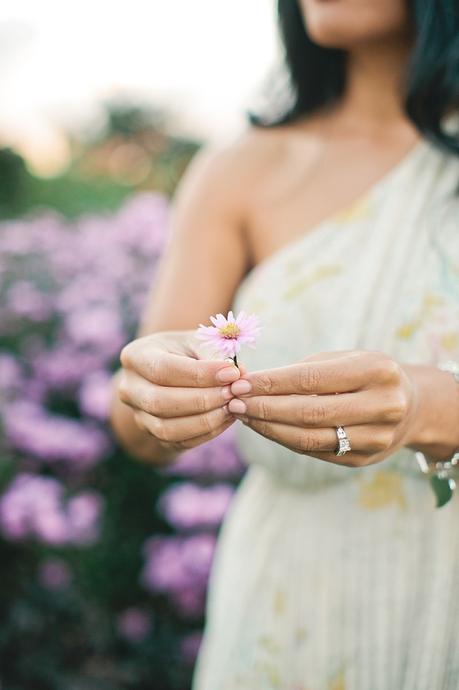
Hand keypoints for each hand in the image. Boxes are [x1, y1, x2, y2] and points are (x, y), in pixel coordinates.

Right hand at [117, 330, 244, 453]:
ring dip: (205, 420)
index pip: (164, 369)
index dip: (200, 374)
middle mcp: (129, 388)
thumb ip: (215, 355)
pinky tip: (227, 418)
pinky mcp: (153, 435)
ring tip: (232, 406)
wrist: (173, 372)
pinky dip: (206, 433)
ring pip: (166, 428)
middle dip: (202, 400)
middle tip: (233, 392)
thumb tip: (239, 375)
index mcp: (135, 356)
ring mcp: (138, 415)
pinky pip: (178, 442)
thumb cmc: (187, 352)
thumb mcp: (198, 342)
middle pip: (160, 401)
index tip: (232, 373)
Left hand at [227, 350, 419, 466]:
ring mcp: (376, 438)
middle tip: (234, 401)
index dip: (272, 383)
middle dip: (265, 407)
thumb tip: (249, 383)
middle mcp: (382, 406)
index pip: (312, 379)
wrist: (409, 406)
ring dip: (269, 428)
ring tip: (243, 415)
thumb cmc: (364, 374)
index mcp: (377, 371)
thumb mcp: (343, 360)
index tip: (241, 383)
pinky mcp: (363, 460)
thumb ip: (302, 371)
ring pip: (309, 438)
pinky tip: (263, 427)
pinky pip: (315, 451)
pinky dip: (283, 439)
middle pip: (309, 412)